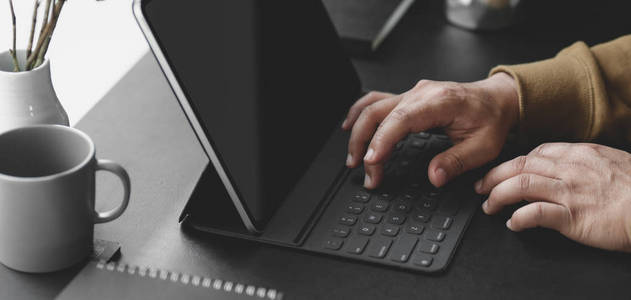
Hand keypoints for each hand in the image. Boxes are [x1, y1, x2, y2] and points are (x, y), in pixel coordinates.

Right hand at [342, 72, 518, 188]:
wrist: (497, 100)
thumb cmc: (491, 119)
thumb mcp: (484, 147)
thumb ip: (457, 161)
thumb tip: (434, 176)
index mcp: (439, 101)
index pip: (400, 120)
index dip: (382, 140)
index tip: (372, 161)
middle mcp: (421, 93)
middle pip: (378, 112)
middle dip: (364, 143)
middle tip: (364, 171)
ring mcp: (412, 93)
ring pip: (373, 106)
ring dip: (358, 131)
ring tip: (353, 156)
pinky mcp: (408, 99)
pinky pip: (377, 102)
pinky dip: (360, 115)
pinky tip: (350, 127)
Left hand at [476, 143, 630, 251]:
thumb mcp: (609, 163)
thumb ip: (582, 163)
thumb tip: (560, 170)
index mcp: (579, 154)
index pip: (534, 154)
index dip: (511, 164)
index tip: (502, 173)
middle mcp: (570, 169)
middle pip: (518, 166)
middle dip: (493, 176)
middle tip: (480, 187)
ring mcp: (570, 192)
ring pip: (520, 185)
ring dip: (497, 196)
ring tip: (488, 206)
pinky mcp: (573, 216)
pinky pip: (535, 213)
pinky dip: (518, 219)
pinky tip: (512, 224)